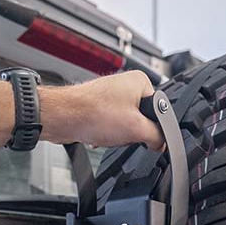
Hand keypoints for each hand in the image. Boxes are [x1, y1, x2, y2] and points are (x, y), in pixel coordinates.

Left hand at [40, 71, 164, 151]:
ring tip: (107, 132)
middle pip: (143, 119)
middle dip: (132, 132)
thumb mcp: (137, 129)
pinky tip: (98, 134)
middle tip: (121, 133)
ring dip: (117, 135)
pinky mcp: (99, 108)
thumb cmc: (93, 113)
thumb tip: (162, 143)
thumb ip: (157, 136)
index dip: (153, 128)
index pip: (160, 111)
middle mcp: (126, 85)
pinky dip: (106, 134)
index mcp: (140, 81)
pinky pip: (111, 126)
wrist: (63, 118)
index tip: (145, 136)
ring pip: (126, 125)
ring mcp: (111, 96)